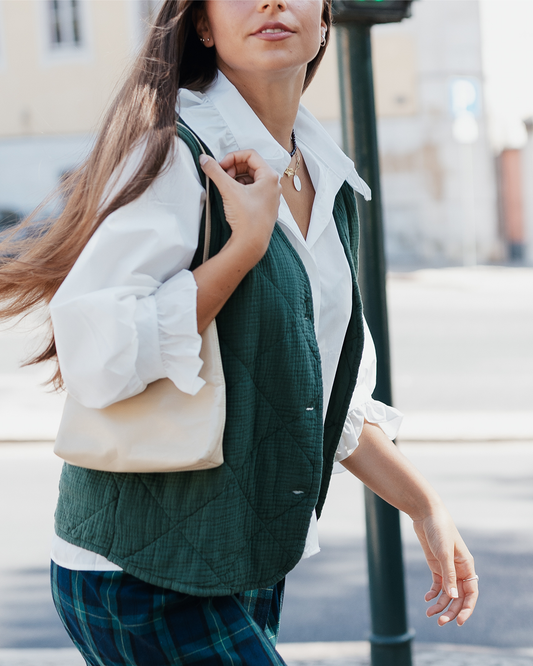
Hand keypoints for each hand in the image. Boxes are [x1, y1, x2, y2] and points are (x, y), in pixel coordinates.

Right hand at [199, 150, 280, 265]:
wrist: (251, 244)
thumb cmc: (246, 218)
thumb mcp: (228, 190)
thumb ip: (215, 171)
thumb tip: (204, 159)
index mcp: (270, 176)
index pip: (250, 154)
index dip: (232, 157)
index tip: (221, 166)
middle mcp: (273, 185)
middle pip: (251, 165)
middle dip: (234, 168)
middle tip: (222, 176)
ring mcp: (270, 197)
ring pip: (251, 178)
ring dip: (236, 178)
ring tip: (226, 187)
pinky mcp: (265, 207)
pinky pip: (253, 190)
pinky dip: (241, 189)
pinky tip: (232, 197)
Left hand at [412, 507, 478, 626]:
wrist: (426, 514)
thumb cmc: (439, 530)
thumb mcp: (444, 553)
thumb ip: (449, 575)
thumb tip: (454, 597)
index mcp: (467, 566)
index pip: (471, 593)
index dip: (467, 609)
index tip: (460, 622)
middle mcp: (459, 569)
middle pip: (458, 596)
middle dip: (451, 610)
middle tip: (439, 622)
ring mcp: (447, 568)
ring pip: (447, 592)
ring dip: (440, 604)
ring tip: (429, 613)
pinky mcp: (436, 565)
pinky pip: (438, 584)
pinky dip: (433, 593)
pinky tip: (427, 599)